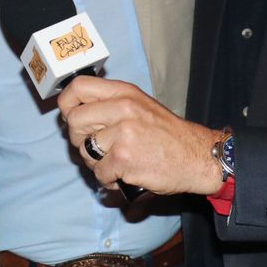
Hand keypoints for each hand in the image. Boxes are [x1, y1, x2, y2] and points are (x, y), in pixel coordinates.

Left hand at [58, 76, 224, 194]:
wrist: (199, 157)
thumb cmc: (167, 135)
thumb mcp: (140, 106)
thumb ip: (110, 105)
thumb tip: (74, 112)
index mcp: (124, 92)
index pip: (78, 87)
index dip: (67, 104)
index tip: (70, 117)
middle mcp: (122, 108)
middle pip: (75, 121)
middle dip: (80, 140)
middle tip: (97, 149)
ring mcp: (123, 133)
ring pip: (85, 151)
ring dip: (97, 163)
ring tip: (116, 163)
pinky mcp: (124, 159)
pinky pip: (99, 173)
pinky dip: (110, 180)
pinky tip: (126, 175)